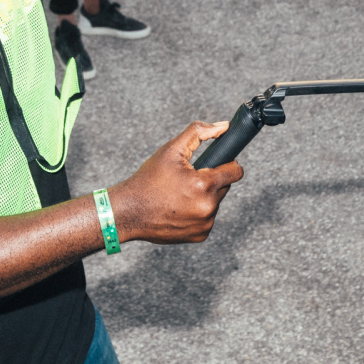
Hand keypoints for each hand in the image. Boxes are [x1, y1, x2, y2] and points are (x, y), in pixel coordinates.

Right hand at [111, 121, 243, 244]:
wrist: (128, 212)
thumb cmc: (148, 179)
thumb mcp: (170, 150)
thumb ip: (198, 133)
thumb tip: (223, 127)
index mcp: (204, 185)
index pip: (235, 171)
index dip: (228, 163)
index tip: (219, 162)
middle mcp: (208, 208)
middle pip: (224, 186)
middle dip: (211, 180)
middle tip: (188, 178)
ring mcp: (204, 224)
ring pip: (215, 203)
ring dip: (204, 197)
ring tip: (181, 194)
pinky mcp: (199, 236)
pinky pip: (207, 219)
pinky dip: (197, 213)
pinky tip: (179, 208)